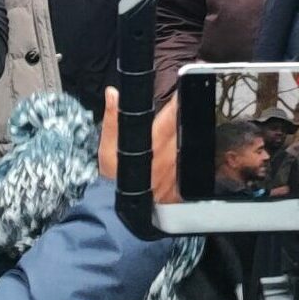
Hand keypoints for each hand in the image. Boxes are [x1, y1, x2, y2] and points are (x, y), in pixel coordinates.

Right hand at [96, 87, 180, 204]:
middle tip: (191, 101)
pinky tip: (189, 153)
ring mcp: (178, 168)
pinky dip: (190, 157)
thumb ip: (113, 117)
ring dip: (190, 134)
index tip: (185, 88)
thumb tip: (113, 93)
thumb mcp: (108, 145)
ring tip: (189, 125)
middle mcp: (170, 153)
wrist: (121, 210)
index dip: (179, 101)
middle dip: (187, 115)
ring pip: (189, 145)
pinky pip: (190, 165)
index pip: (172, 114)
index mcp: (153, 141)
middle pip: (185, 128)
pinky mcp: (182, 181)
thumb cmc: (114, 177)